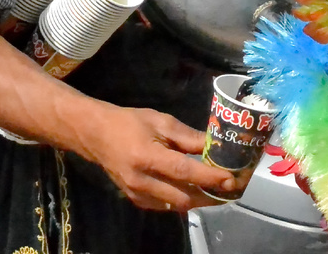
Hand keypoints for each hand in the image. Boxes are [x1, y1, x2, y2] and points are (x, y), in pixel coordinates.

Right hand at [84, 106, 235, 212]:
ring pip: (176, 206)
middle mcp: (141, 180)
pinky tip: (194, 191)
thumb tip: (215, 146)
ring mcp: (137, 194)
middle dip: (210, 195)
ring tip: (217, 190)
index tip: (231, 177)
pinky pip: (165, 206)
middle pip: (183, 197)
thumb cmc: (129, 123)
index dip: (209, 177)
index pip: (184, 172)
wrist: (96, 135)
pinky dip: (183, 200)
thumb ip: (188, 137)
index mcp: (147, 156)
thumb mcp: (161, 121)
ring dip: (199, 200)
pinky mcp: (136, 200)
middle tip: (230, 187)